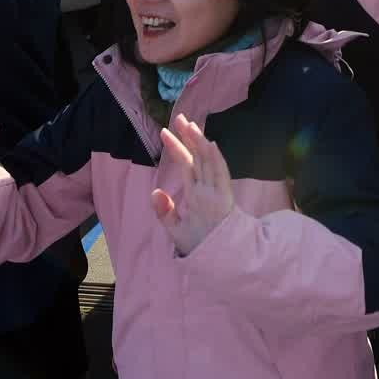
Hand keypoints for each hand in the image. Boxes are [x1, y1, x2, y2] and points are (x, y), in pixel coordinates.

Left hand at [151, 114, 235, 256]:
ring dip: (199, 143)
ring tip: (190, 125)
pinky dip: (216, 161)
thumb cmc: (201, 246)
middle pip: (197, 157)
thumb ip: (165, 212)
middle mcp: (206, 188)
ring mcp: (216, 192)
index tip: (165, 131)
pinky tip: (210, 145)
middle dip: (188, 137)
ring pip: (207, 162)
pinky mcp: (224, 200)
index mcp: (196, 193)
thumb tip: (154, 191)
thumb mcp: (176, 230)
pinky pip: (220, 177)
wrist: (220, 262)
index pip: (186, 164)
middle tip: (179, 116)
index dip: (177, 147)